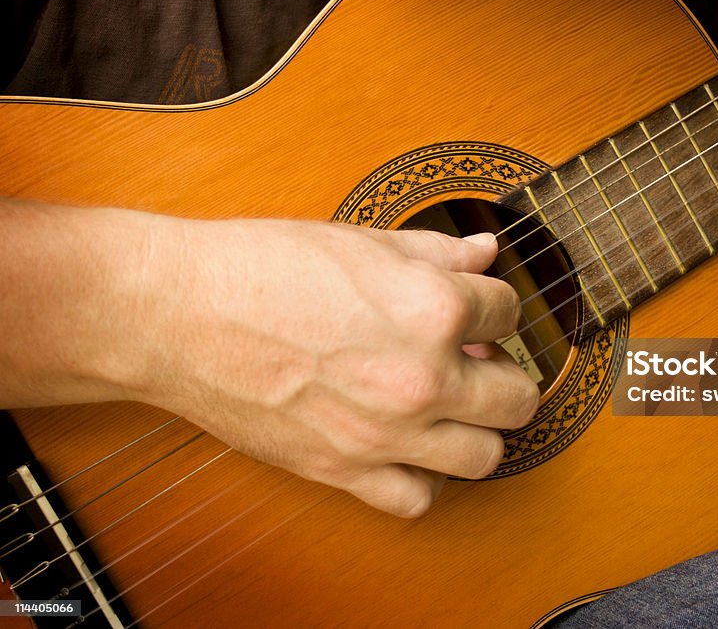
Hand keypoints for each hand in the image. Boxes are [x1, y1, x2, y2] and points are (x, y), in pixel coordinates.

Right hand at [128, 218, 537, 516]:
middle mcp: (423, 377)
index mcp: (434, 309)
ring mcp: (386, 432)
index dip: (494, 306)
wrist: (178, 313)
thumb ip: (438, 251)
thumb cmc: (261, 266)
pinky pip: (417, 498)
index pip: (510, 313)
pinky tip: (407, 446)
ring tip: (452, 406)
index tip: (476, 308)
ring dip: (479, 429)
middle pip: (517, 397)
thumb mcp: (362, 241)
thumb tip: (485, 251)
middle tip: (479, 361)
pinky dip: (422, 477)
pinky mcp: (345, 470)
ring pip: (485, 457)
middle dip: (506, 373)